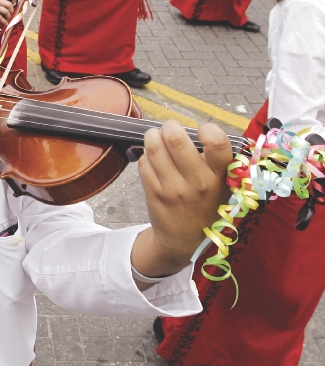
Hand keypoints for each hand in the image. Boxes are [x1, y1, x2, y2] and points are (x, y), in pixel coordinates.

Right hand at [0, 0, 16, 24]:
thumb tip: (6, 5)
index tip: (14, 2)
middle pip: (9, 4)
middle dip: (12, 10)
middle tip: (10, 12)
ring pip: (6, 11)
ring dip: (8, 16)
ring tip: (7, 18)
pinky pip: (0, 18)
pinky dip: (4, 21)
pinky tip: (5, 23)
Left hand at [131, 121, 232, 283]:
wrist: (183, 239)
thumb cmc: (205, 204)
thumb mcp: (222, 186)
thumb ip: (216, 161)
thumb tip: (198, 130)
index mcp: (219, 177)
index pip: (217, 143)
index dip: (208, 129)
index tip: (202, 131)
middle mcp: (197, 182)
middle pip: (176, 140)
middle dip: (171, 126)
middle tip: (171, 127)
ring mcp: (172, 188)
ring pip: (155, 147)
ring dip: (153, 136)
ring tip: (157, 137)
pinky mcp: (153, 192)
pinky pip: (144, 161)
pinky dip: (147, 155)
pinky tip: (153, 159)